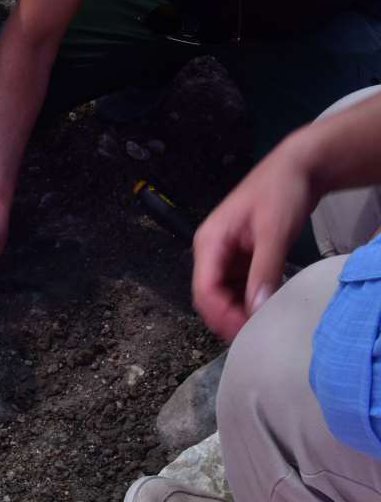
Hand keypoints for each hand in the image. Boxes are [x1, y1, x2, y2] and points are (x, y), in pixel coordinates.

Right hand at [192, 144, 317, 340]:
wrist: (297, 168)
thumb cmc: (280, 192)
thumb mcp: (274, 233)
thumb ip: (263, 271)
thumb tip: (256, 309)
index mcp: (209, 243)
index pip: (203, 289)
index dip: (220, 314)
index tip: (244, 330)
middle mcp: (210, 251)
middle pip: (209, 296)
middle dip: (227, 317)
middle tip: (254, 333)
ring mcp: (224, 255)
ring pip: (222, 295)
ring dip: (238, 311)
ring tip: (261, 324)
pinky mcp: (239, 258)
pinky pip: (237, 287)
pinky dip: (248, 300)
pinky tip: (264, 307)